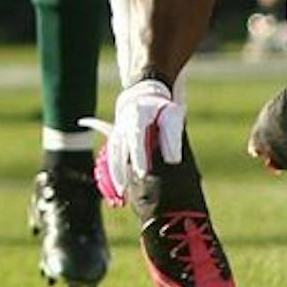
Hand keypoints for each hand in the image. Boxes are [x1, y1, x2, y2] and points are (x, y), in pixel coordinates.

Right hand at [80, 78, 184, 207]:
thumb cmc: (163, 108)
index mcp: (137, 116)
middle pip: (117, 148)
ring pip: (113, 153)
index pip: (136, 137)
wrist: (147, 95)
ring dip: (114, 172)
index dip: (139, 156)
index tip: (142, 173)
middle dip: (119, 169)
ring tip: (120, 191)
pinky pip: (114, 155)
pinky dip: (115, 170)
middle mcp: (123, 125)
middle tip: (124, 189)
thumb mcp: (173, 117)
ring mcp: (119, 132)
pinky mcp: (118, 139)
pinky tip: (120, 186)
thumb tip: (172, 160)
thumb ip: (172, 137)